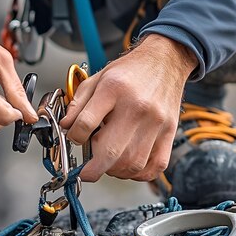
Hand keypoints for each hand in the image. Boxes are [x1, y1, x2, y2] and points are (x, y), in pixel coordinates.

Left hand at [59, 35, 197, 181]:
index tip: (74, 139)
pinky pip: (156, 165)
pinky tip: (129, 167)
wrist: (166, 61)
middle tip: (86, 172)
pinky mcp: (170, 132)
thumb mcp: (98, 78)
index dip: (74, 137)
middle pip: (110, 151)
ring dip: (115, 172)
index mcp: (114, 89)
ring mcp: (156, 122)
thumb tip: (66, 126)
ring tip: (108, 164)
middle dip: (93, 169)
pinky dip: (139, 174)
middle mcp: (137, 107)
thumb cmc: (131, 71)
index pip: (86, 123)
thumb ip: (79, 103)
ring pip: (132, 163)